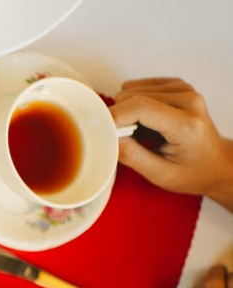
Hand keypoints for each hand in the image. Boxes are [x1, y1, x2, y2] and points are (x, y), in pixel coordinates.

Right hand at [110, 78, 232, 207]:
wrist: (216, 163)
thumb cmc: (192, 172)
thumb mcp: (160, 174)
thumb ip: (132, 156)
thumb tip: (107, 138)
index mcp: (186, 125)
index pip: (140, 107)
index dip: (113, 116)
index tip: (99, 129)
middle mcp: (188, 100)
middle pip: (134, 96)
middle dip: (119, 116)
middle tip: (125, 138)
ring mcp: (185, 89)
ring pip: (133, 89)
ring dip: (127, 110)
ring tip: (139, 131)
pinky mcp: (178, 85)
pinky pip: (140, 86)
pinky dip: (133, 102)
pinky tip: (144, 119)